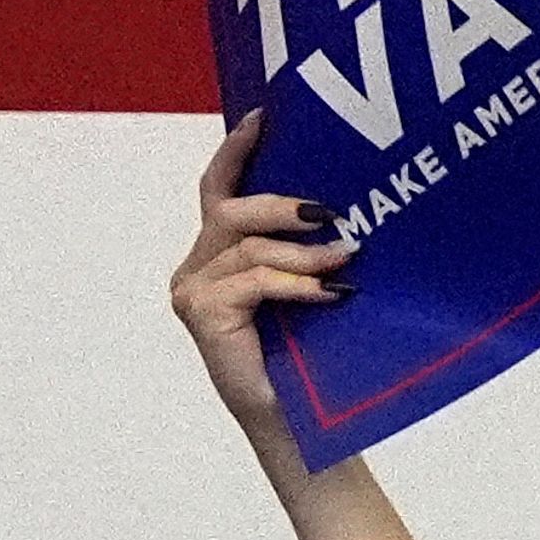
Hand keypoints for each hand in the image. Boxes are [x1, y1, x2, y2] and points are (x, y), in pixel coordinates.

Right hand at [170, 111, 350, 442]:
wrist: (302, 423)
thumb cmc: (310, 355)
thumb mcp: (309, 283)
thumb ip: (307, 244)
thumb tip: (346, 204)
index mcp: (219, 255)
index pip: (220, 189)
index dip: (237, 148)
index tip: (263, 116)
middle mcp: (197, 268)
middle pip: (231, 208)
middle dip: (283, 202)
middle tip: (333, 212)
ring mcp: (193, 291)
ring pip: (246, 243)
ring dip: (303, 250)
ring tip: (347, 256)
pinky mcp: (200, 313)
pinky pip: (252, 279)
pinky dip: (295, 282)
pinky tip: (329, 292)